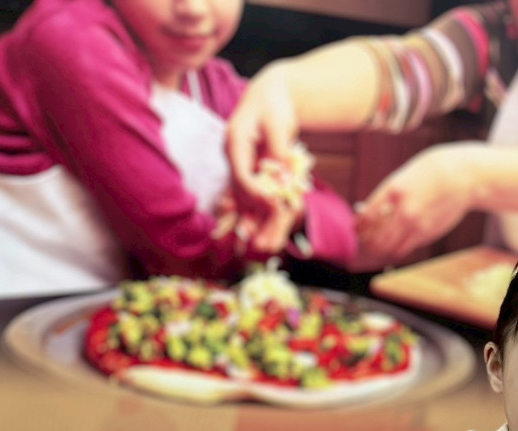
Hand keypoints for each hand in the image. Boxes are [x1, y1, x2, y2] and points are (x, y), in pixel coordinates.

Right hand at [226, 64, 302, 251]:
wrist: (271, 95)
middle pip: (242, 195)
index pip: (241, 174)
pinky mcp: (251, 174)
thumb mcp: (280, 123)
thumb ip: (279, 151)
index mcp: (235, 142)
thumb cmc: (275, 104)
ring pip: (248, 201)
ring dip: (257, 225)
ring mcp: (242, 168)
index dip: (256, 193)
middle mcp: (235, 159)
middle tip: (262, 244)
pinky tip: (269, 236)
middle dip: (253, 220)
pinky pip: (255, 200)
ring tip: (267, 247)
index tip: (274, 206)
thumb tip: (283, 180)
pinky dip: (262, 216)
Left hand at [355, 144, 477, 263]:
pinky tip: (397, 242)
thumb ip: (388, 195)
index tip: (356, 228)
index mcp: (394, 190)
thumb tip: (369, 212)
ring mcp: (417, 225)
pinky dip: (399, 248)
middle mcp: (404, 210)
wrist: (464, 176)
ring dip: (382, 251)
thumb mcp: (405, 176)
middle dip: (368, 244)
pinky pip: (407, 248)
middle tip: (365, 242)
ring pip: (391, 249)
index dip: (359, 226)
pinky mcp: (428, 234)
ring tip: (379, 247)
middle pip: (377, 239)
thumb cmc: (432, 172)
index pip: (368, 216)